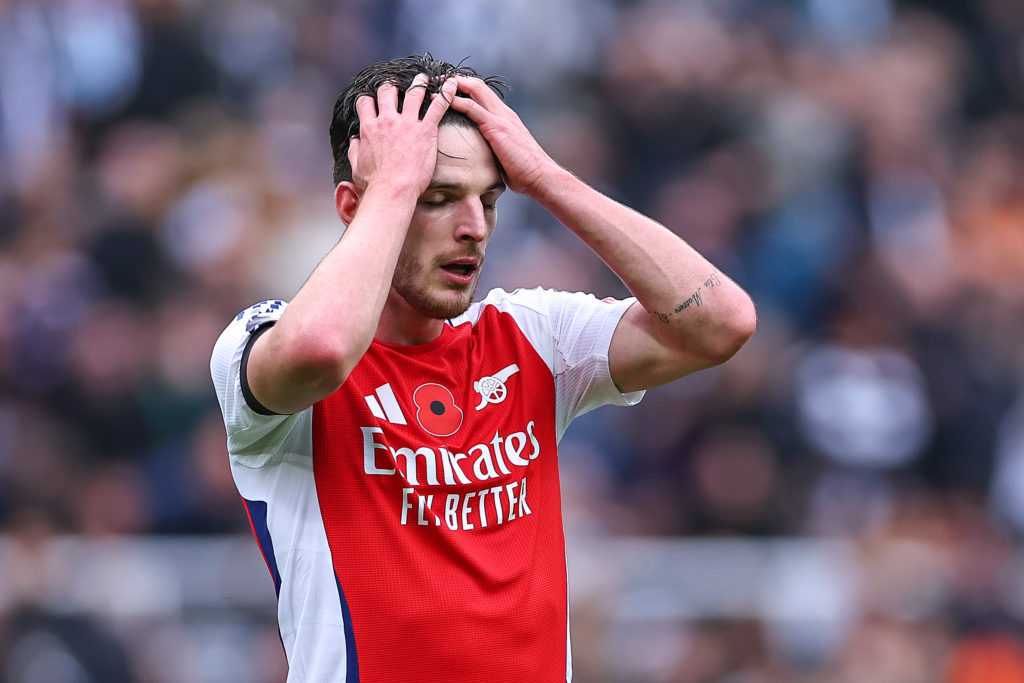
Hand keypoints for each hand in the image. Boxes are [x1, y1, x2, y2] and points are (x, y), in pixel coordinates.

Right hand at [348, 75, 456, 192]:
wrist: (393, 189)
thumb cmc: (375, 183)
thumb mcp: (357, 166)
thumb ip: (354, 150)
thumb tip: (355, 141)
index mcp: (369, 128)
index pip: (365, 102)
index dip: (369, 98)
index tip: (373, 99)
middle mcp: (387, 121)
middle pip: (387, 91)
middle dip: (391, 85)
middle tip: (397, 84)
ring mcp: (407, 123)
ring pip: (413, 92)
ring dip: (418, 82)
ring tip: (423, 77)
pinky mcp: (426, 130)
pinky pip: (438, 106)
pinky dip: (446, 93)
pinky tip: (452, 85)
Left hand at [449, 76, 558, 195]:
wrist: (539, 176)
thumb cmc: (524, 171)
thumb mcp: (505, 154)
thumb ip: (493, 148)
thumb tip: (480, 156)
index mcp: (505, 118)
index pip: (484, 95)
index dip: (466, 88)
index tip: (450, 89)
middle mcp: (503, 113)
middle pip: (478, 86)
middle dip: (457, 80)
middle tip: (440, 80)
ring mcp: (501, 118)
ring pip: (476, 90)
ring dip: (455, 86)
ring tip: (438, 85)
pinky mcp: (497, 127)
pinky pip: (474, 108)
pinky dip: (458, 101)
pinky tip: (445, 100)